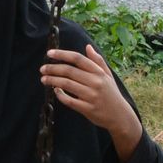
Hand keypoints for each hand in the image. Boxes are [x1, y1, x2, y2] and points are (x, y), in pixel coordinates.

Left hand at [40, 44, 144, 162]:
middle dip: (53, 68)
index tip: (50, 53)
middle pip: (69, 71)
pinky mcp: (87, 109)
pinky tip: (55, 91)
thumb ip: (98, 61)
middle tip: (42, 68)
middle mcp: (95, 82)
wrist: (120, 116)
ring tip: (43, 79)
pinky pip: (69, 101)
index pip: (78, 59)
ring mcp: (91, 96)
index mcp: (99, 73)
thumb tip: (88, 47)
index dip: (62, 54)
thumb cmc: (111, 94)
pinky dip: (60, 95)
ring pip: (67, 85)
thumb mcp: (108, 76)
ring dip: (53, 80)